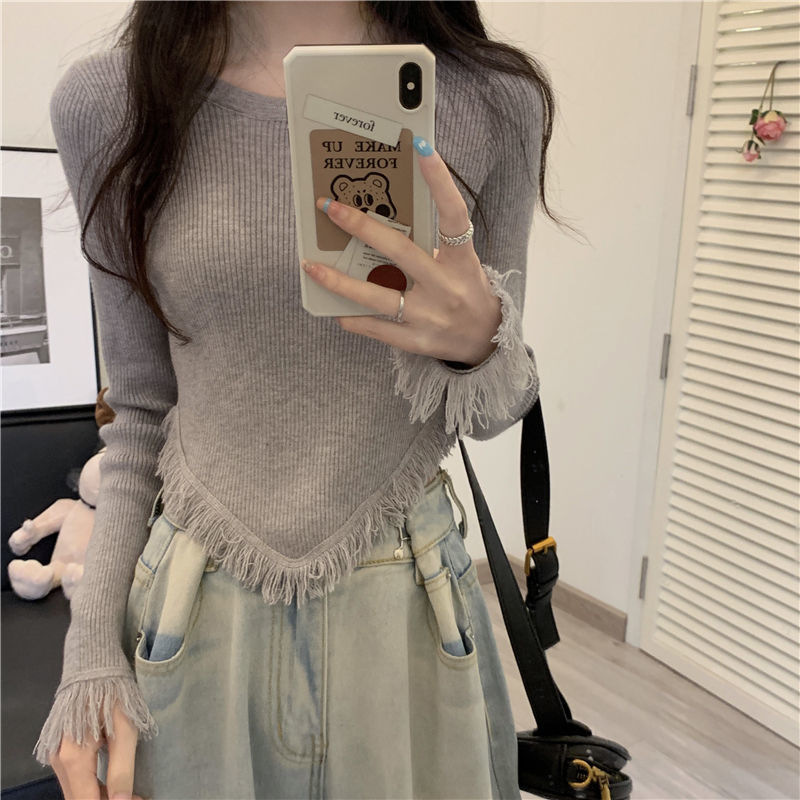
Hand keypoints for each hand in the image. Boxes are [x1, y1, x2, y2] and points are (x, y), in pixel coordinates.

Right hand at [49, 702, 144, 799]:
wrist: (94, 666)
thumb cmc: (114, 693)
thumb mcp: (125, 730)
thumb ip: (122, 769)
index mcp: (74, 757)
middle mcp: (58, 760)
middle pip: (79, 797)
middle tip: (135, 797)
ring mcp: (55, 755)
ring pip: (75, 789)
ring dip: (99, 795)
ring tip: (127, 793)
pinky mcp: (58, 749)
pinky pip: (73, 777)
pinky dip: (90, 785)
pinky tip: (109, 784)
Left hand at [302, 140, 502, 367]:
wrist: (487, 340)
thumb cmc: (466, 290)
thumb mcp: (461, 262)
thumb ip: (431, 243)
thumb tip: (382, 218)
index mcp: (462, 260)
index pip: (453, 214)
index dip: (440, 180)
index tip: (422, 147)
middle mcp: (446, 286)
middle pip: (401, 252)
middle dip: (362, 227)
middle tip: (330, 207)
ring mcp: (430, 316)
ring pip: (378, 297)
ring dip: (340, 282)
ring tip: (311, 266)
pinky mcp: (417, 341)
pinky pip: (378, 329)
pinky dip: (354, 319)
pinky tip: (335, 309)